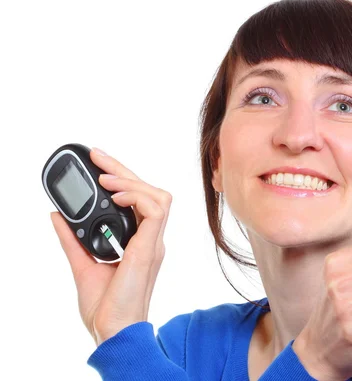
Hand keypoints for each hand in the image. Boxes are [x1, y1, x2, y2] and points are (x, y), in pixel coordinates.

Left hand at [50, 148, 172, 345]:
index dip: (123, 178)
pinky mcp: (150, 248)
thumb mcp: (81, 263)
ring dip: (132, 182)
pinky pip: (155, 211)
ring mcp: (153, 242)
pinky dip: (136, 198)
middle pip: (149, 191)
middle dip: (123, 170)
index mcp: (139, 242)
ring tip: (106, 179)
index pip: (139, 200)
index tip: (100, 165)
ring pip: (158, 196)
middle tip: (99, 157)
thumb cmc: (104, 306)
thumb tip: (57, 215)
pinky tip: (114, 198)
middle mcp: (150, 239)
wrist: (112, 329)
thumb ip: (72, 239)